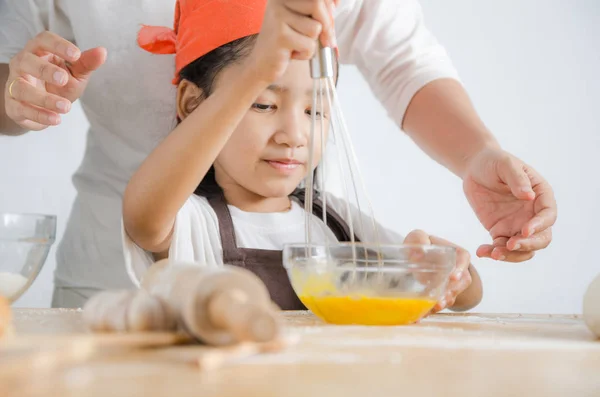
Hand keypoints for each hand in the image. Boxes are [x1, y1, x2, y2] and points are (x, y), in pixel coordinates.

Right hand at [4, 31, 106, 130]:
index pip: (43, 40)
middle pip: (26, 60)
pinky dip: (39, 115)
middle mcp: (22, 64)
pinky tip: (56, 119)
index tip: (76, 54)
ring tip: (66, 107)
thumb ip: (86, 63)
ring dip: (44, 99)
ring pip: (21, 88)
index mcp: (39, 51)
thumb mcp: (75, 73)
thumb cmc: (59, 84)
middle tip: (64, 79)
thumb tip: (102, 52)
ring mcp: (14, 84)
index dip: (58, 45)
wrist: (43, 107)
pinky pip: (22, 109)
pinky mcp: (13, 105)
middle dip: (45, 70)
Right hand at [249, 0, 336, 83]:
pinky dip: (305, 54)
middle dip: (327, 25)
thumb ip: (316, 11)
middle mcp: (278, 2)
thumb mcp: (301, 22)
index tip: (330, 21)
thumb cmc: (285, 44)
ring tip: (297, 45)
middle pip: (317, 4)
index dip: (328, 9)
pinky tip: (291, 54)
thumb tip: (337, 3)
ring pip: (315, 28)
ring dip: (312, 42)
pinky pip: (309, 45)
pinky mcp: (281, 37)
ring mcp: (278, 18)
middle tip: (326, 40)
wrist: (261, 65)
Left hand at [404, 230, 471, 312]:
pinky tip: (422, 314)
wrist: (420, 258)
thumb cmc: (422, 246)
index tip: (454, 277)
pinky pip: (441, 303)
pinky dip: (431, 310)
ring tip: (433, 308)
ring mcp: (452, 286)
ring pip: (451, 295)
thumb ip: (418, 240)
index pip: (463, 259)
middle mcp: (458, 271)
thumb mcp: (419, 237)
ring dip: (442, 303)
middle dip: (450, 292)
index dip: (460, 268)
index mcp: (456, 254)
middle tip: (441, 300)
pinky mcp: (444, 296)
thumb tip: (417, 254)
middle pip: (459, 283)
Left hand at [463, 147, 556, 261]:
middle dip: (528, 245)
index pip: (548, 215)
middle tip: (509, 245)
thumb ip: (517, 179)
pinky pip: (501, 248)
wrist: (475, 168)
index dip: (540, 226)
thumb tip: (528, 196)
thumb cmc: (494, 162)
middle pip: (541, 238)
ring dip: (511, 256)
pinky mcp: (500, 231)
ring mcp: (517, 224)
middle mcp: (533, 214)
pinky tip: (481, 252)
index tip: (525, 230)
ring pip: (523, 249)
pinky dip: (493, 252)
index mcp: (541, 196)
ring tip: (493, 254)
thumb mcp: (505, 164)